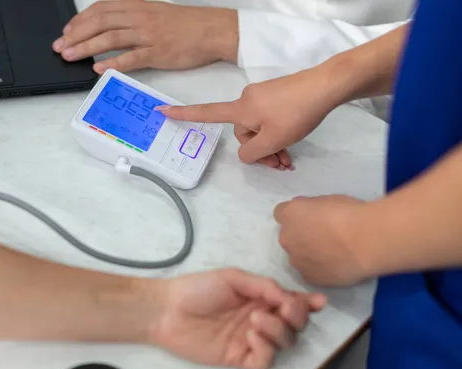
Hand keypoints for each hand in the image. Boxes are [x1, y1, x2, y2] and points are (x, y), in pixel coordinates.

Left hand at [52, 1, 237, 73]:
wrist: (213, 30)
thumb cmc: (187, 25)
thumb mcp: (156, 13)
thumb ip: (134, 18)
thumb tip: (112, 29)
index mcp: (138, 6)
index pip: (102, 9)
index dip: (81, 20)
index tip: (68, 31)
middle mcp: (140, 17)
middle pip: (100, 22)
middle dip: (77, 34)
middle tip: (60, 46)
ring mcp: (148, 35)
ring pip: (110, 38)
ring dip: (87, 48)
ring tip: (71, 56)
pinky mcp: (157, 53)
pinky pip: (131, 58)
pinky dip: (113, 63)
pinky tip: (98, 69)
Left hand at [151, 268, 325, 368]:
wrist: (168, 309)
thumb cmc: (198, 288)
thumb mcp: (232, 277)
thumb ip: (263, 286)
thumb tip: (290, 297)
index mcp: (260, 298)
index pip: (291, 303)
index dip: (308, 303)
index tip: (319, 301)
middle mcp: (261, 319)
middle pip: (295, 325)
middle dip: (297, 317)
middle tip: (284, 309)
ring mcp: (251, 339)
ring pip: (284, 343)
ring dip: (278, 330)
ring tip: (256, 319)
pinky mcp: (239, 357)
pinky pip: (264, 360)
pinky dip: (265, 349)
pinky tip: (251, 336)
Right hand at [159, 68, 337, 169]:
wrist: (325, 87)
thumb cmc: (295, 113)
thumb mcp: (273, 140)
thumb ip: (253, 152)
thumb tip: (247, 153)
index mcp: (240, 109)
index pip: (206, 113)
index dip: (184, 115)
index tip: (162, 110)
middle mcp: (247, 100)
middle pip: (244, 132)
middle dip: (260, 150)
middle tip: (280, 164)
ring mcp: (263, 97)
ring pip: (260, 129)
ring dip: (272, 146)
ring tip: (289, 160)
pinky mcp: (277, 96)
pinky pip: (270, 120)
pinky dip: (278, 134)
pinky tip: (293, 144)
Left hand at [274, 195, 371, 285]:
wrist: (366, 241)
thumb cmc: (350, 213)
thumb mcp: (326, 199)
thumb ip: (310, 208)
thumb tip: (308, 213)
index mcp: (290, 214)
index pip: (281, 212)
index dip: (296, 215)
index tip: (309, 217)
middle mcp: (286, 238)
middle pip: (288, 236)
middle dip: (300, 236)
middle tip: (323, 237)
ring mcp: (296, 260)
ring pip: (297, 256)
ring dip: (308, 254)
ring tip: (331, 254)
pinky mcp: (309, 278)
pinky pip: (309, 272)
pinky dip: (318, 269)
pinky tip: (335, 266)